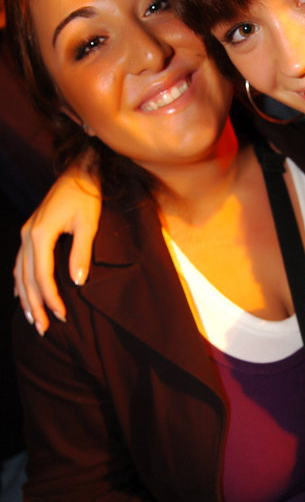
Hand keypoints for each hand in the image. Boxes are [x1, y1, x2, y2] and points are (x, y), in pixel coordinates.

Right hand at [14, 166, 101, 334]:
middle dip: (35, 305)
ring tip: (32, 318)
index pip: (42, 276)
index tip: (62, 316)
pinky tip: (20, 294)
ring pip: (20, 272)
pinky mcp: (30, 230)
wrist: (79, 172)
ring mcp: (26, 232)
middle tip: (44, 328)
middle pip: (27, 278)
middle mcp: (27, 234)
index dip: (51, 298)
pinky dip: (19, 280)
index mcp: (40, 234)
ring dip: (25, 297)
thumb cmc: (86, 197)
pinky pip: (19, 261)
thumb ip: (81, 254)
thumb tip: (77, 283)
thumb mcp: (88, 224)